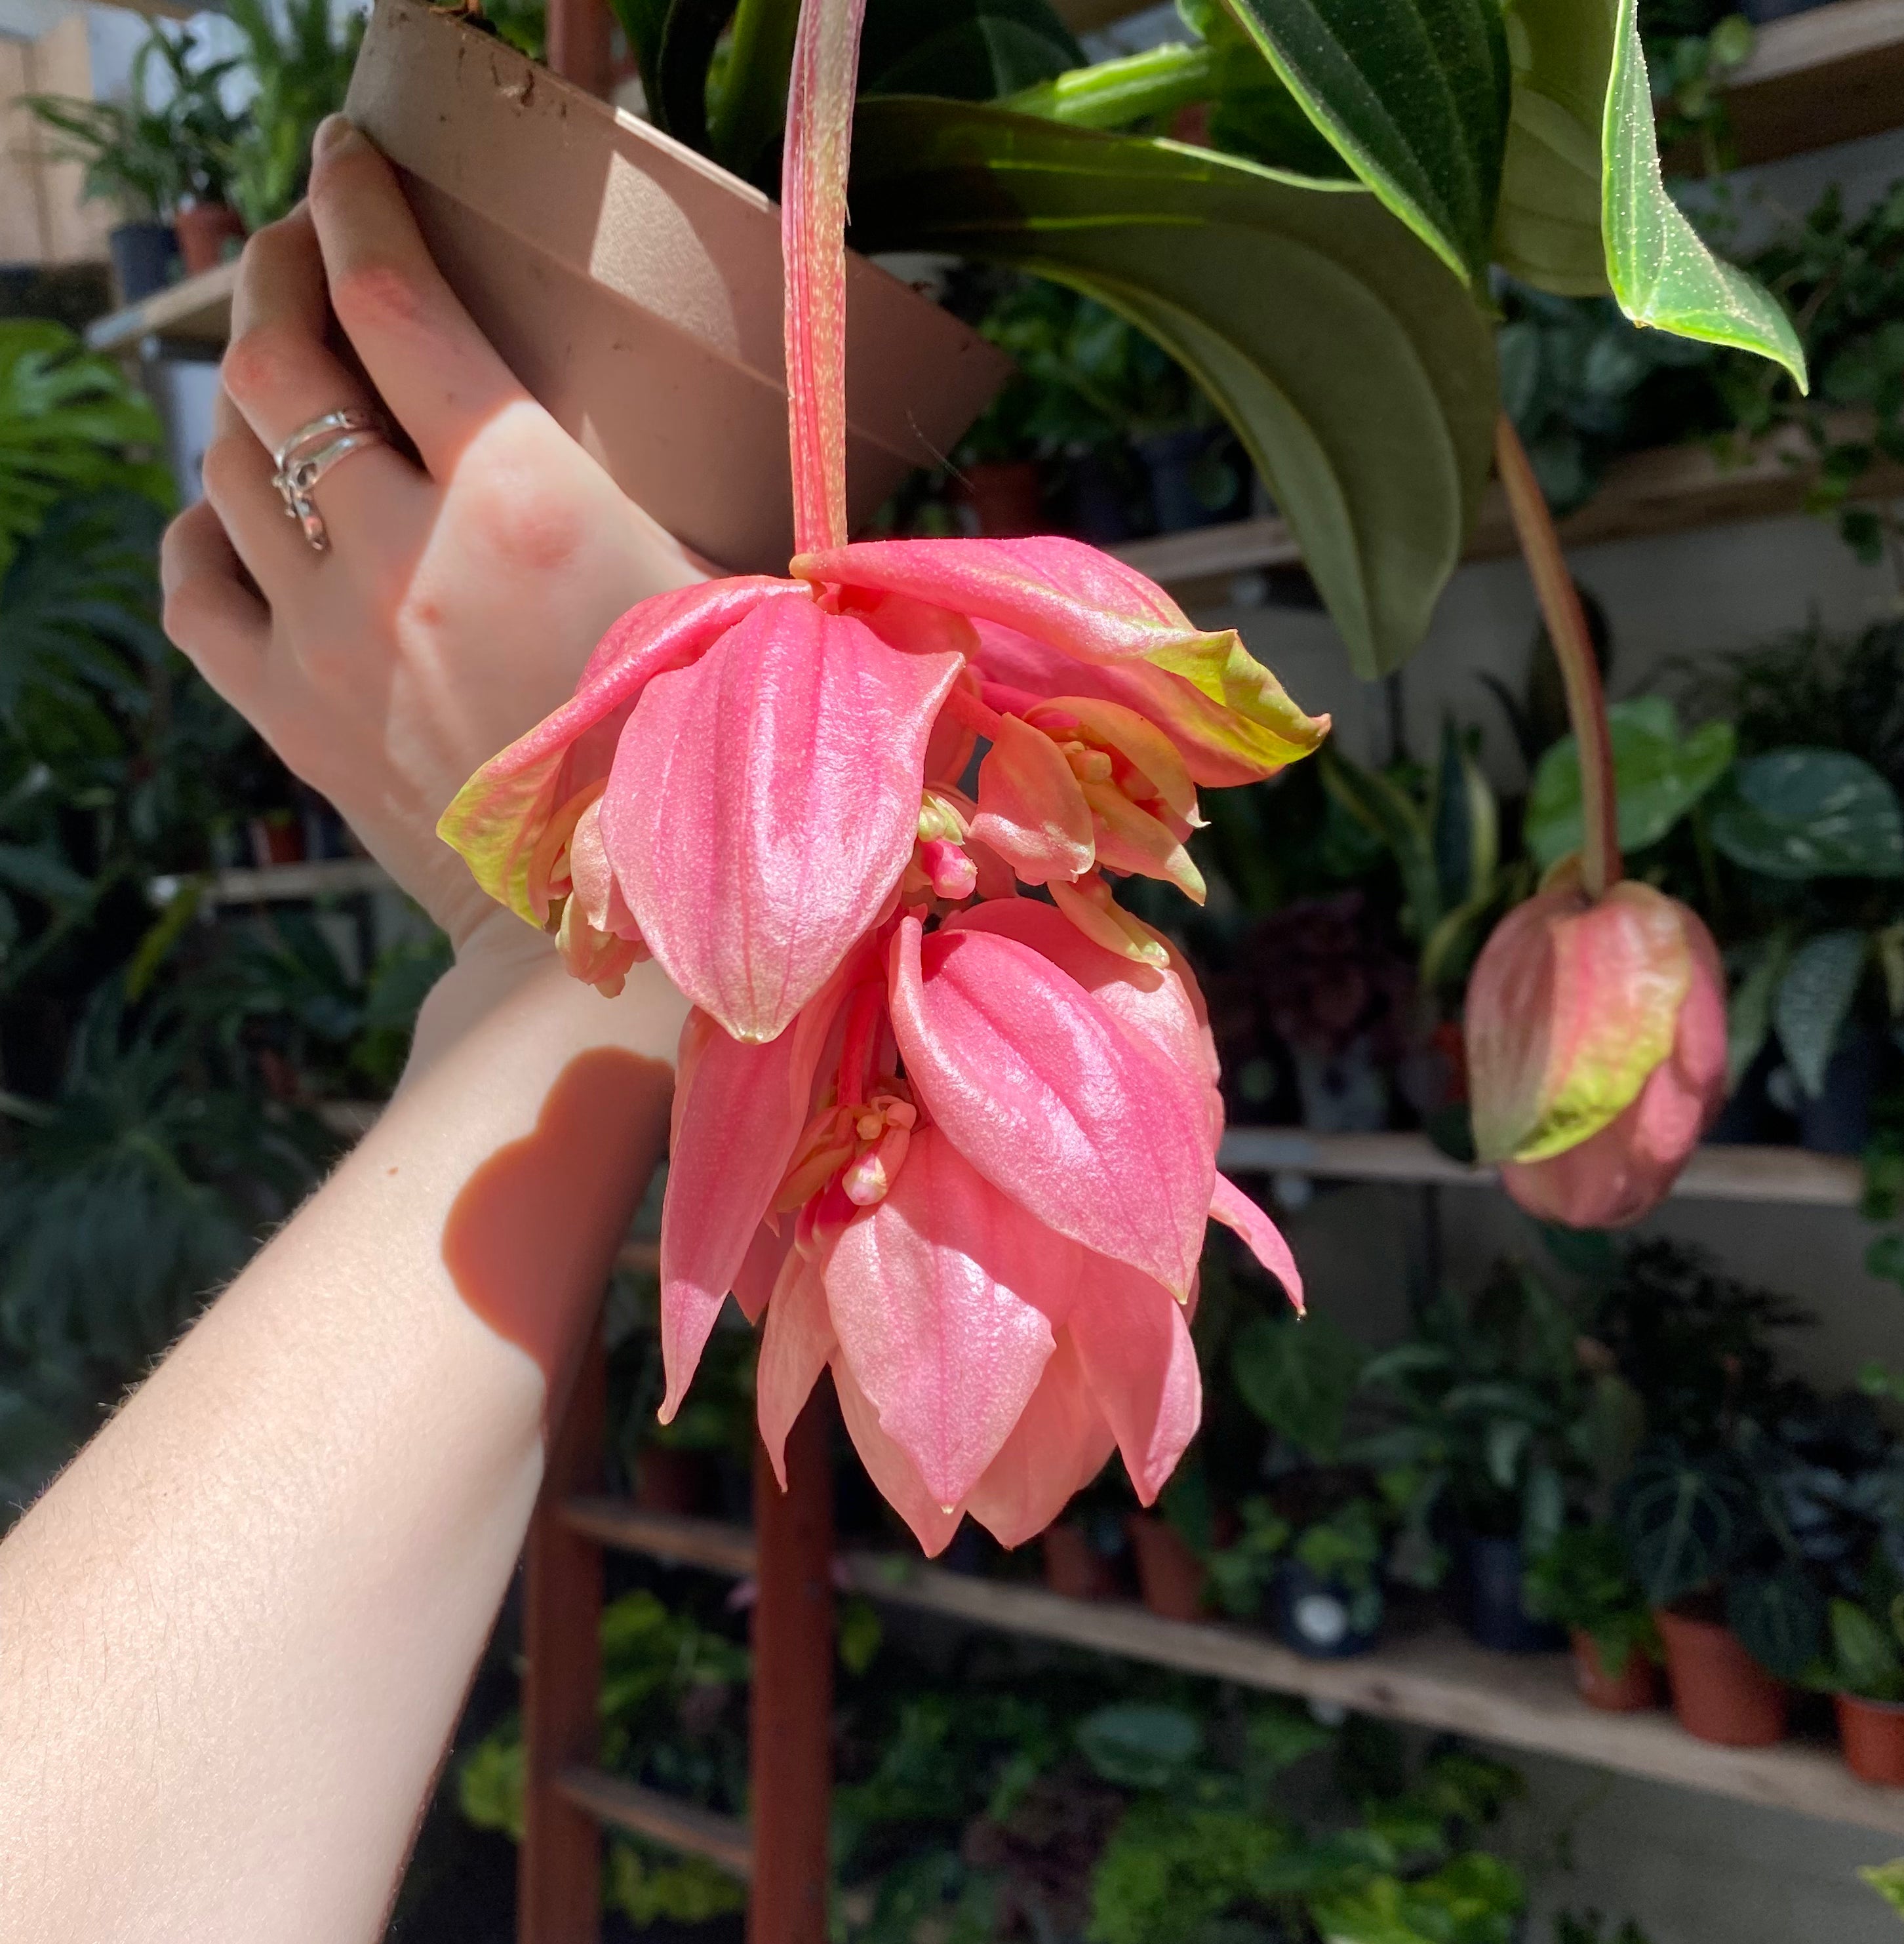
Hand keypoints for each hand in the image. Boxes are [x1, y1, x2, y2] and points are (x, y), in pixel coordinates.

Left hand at [162, 115, 708, 949]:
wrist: (615, 932)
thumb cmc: (706, 757)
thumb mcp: (736, 601)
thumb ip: (717, 499)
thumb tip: (809, 406)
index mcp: (528, 502)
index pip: (394, 298)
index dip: (357, 201)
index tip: (346, 152)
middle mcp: (406, 552)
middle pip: (283, 354)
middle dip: (283, 267)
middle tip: (310, 240)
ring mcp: (328, 635)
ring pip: (231, 457)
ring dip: (249, 386)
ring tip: (287, 361)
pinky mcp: (287, 712)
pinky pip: (195, 582)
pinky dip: (203, 526)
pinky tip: (242, 509)